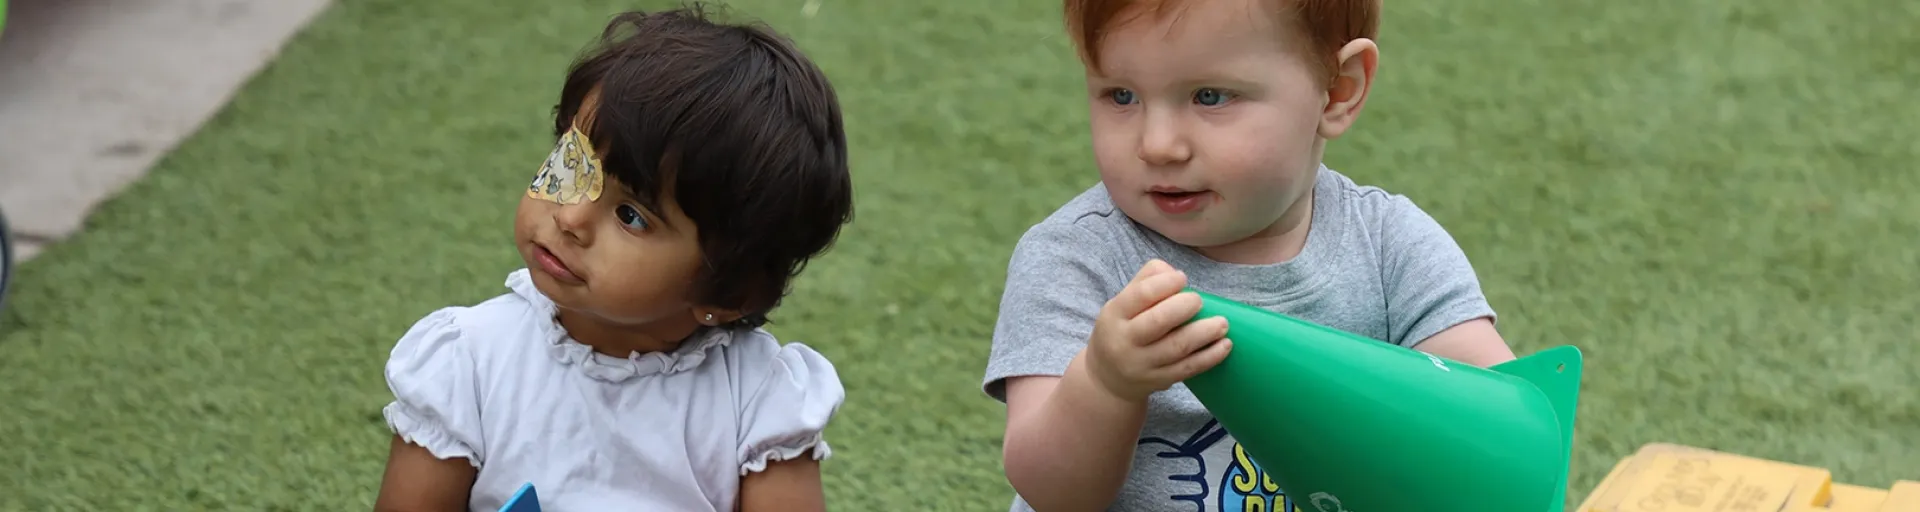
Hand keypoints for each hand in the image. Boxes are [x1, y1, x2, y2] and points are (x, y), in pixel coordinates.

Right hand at [1084, 259, 1232, 402]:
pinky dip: (1210, 357)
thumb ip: (1145, 281)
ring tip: (1222, 323)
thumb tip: (1173, 272)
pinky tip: (1225, 345)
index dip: (1165, 284)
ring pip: (1177, 347)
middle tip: (1199, 300)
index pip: (1141, 295)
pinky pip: (1188, 369)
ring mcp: (1142, 364)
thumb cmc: (1121, 330)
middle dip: (1184, 307)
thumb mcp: (1122, 303)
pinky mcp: (1159, 381)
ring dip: (1204, 333)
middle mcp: (1125, 340)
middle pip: (1159, 321)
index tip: (1182, 278)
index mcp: (1115, 314)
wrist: (1108, 379)